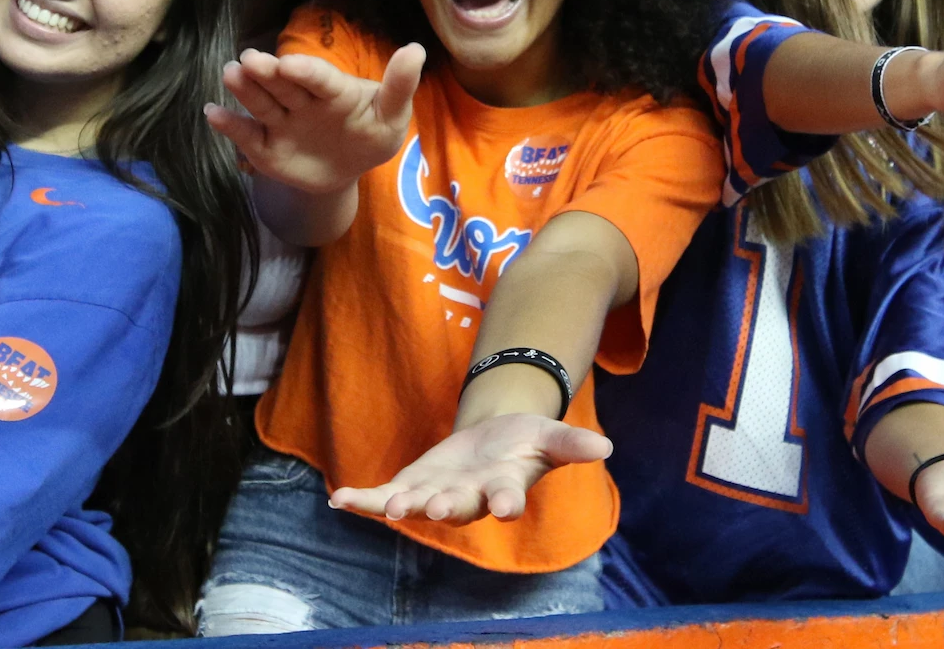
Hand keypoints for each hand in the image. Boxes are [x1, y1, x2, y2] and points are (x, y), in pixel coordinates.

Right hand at [204, 44, 424, 195]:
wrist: (344, 170)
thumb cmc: (370, 136)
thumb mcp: (391, 117)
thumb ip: (399, 87)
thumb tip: (416, 49)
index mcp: (333, 89)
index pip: (319, 78)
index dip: (306, 71)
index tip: (290, 64)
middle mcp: (302, 99)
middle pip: (283, 85)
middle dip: (267, 73)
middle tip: (249, 59)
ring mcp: (281, 121)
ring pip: (262, 103)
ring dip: (245, 90)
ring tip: (231, 74)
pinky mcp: (264, 145)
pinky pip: (246, 135)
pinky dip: (229, 125)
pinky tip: (212, 113)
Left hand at [328, 413, 612, 524]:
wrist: (493, 440)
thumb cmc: (523, 442)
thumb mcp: (548, 435)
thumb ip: (572, 444)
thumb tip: (605, 447)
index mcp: (505, 488)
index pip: (508, 497)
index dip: (506, 502)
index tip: (507, 507)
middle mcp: (470, 498)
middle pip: (459, 506)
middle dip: (446, 506)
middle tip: (435, 507)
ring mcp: (438, 494)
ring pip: (418, 505)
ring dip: (401, 505)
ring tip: (383, 507)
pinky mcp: (412, 486)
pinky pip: (383, 496)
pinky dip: (361, 499)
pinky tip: (338, 499)